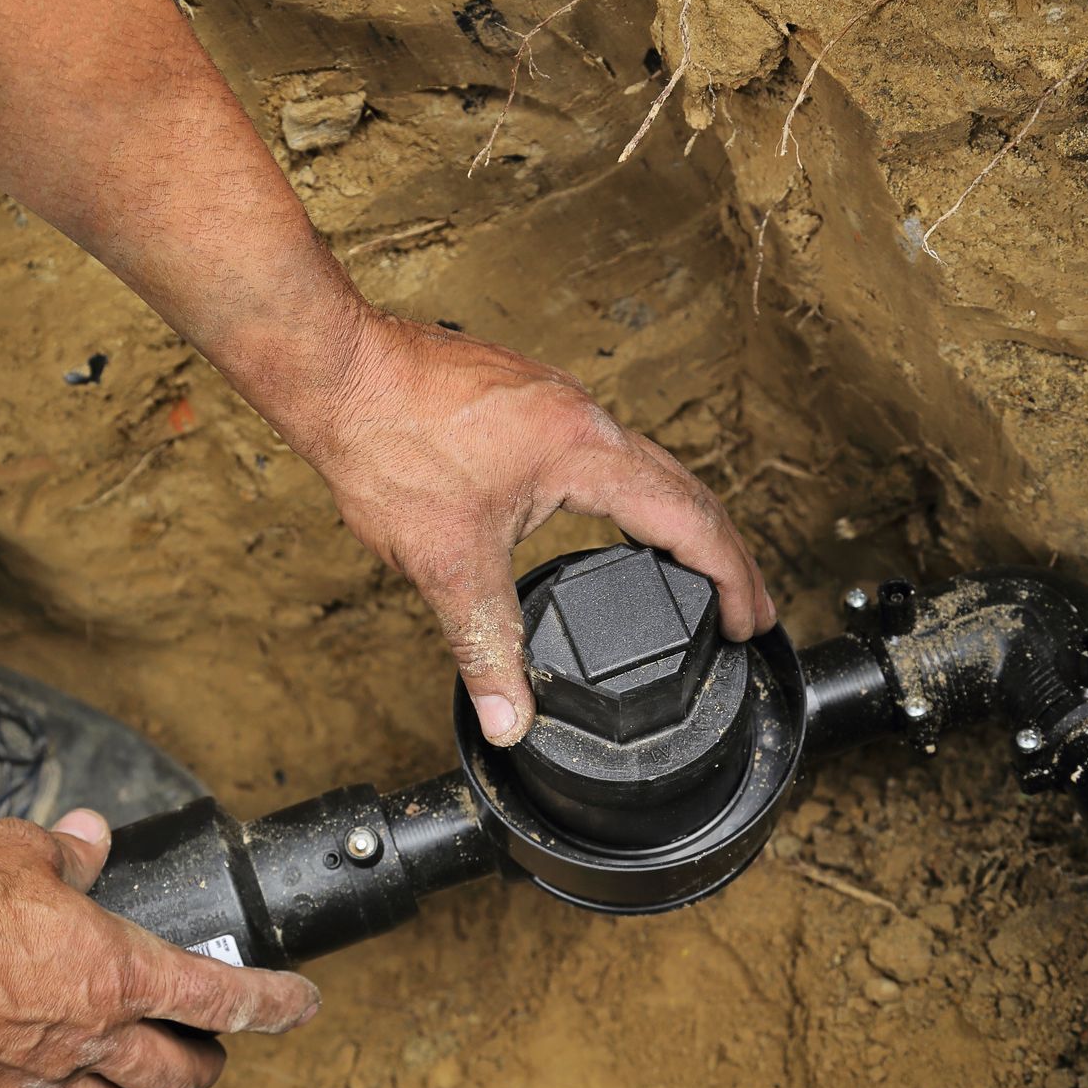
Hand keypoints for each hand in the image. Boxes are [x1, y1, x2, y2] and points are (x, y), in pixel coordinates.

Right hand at [0, 810, 320, 1087]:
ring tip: (143, 1078)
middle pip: (178, 1074)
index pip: (222, 996)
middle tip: (213, 1051)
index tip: (303, 1003)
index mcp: (118, 970)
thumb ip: (66, 852)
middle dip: (207, 1065)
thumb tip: (90, 839)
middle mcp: (92, 1034)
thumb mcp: (19, 850)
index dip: (274, 1003)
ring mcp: (43, 1074)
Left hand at [289, 309, 774, 746]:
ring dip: (677, 515)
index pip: (687, 519)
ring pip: (643, 460)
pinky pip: (604, 445)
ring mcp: (555, 400)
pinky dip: (631, 489)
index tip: (752, 620)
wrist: (335, 370)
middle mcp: (583, 416)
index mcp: (585, 452)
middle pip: (682, 487)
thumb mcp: (444, 563)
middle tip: (743, 605)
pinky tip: (612, 513)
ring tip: (691, 565)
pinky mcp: (526, 397)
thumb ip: (486, 646)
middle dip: (721, 551)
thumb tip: (509, 717)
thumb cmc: (384, 439)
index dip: (730, 576)